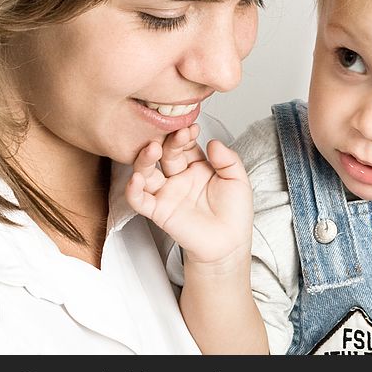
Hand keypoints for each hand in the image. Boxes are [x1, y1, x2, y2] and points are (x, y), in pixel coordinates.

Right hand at [125, 125, 252, 266]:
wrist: (230, 243)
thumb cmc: (234, 213)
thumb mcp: (238, 180)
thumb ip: (228, 160)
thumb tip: (214, 142)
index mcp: (197, 166)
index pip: (186, 145)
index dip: (186, 136)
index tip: (191, 128)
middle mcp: (179, 177)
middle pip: (166, 154)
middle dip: (168, 143)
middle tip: (176, 135)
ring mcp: (167, 193)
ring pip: (147, 172)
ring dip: (145, 160)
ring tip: (152, 150)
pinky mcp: (159, 211)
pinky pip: (139, 200)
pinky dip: (133, 190)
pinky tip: (136, 179)